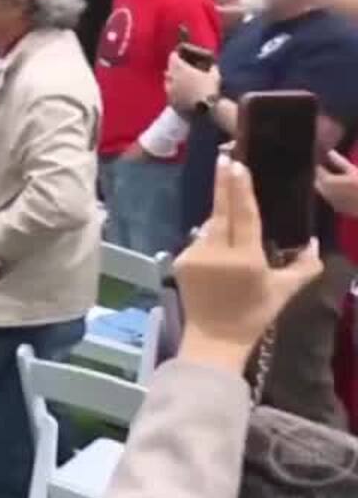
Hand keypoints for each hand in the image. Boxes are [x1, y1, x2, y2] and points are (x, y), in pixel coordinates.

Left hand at [165, 51, 220, 113]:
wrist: (206, 110)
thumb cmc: (211, 90)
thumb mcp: (214, 75)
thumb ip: (211, 68)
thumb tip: (212, 66)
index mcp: (180, 69)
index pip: (172, 58)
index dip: (176, 56)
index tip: (178, 56)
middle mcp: (172, 79)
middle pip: (169, 70)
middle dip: (174, 70)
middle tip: (179, 70)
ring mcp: (170, 92)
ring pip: (167, 84)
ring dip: (172, 82)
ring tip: (180, 84)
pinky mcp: (171, 103)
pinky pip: (170, 96)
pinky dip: (174, 94)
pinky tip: (180, 95)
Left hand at [174, 153, 324, 371]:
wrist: (214, 340)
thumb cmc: (254, 316)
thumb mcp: (284, 292)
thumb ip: (304, 267)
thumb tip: (316, 243)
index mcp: (246, 259)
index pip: (244, 216)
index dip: (240, 189)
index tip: (237, 165)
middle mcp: (217, 253)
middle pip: (221, 211)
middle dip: (223, 183)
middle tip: (224, 157)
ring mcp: (195, 256)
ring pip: (210, 226)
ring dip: (220, 219)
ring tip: (231, 221)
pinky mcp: (180, 261)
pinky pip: (199, 240)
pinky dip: (210, 239)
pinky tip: (219, 249)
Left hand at [317, 150, 357, 217]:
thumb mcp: (353, 170)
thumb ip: (340, 161)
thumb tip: (330, 152)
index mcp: (328, 181)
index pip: (318, 171)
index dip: (322, 166)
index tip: (325, 162)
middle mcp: (326, 192)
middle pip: (318, 182)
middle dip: (322, 176)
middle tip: (331, 170)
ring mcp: (331, 201)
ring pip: (323, 191)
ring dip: (326, 185)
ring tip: (337, 179)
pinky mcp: (338, 207)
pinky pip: (330, 198)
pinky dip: (332, 193)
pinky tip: (342, 189)